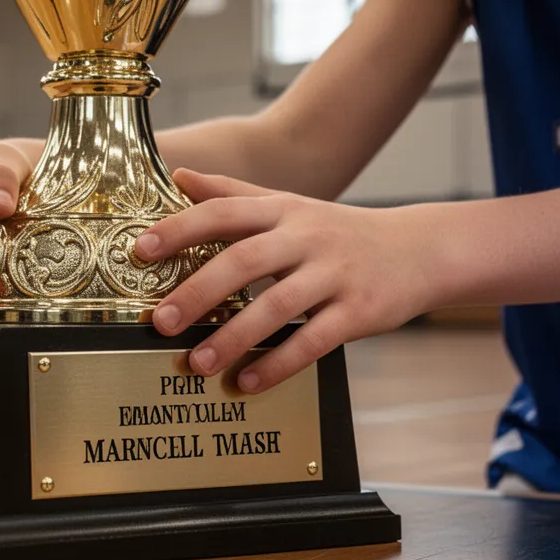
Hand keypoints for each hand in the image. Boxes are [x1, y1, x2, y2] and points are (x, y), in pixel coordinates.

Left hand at [134, 169, 440, 393]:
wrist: (419, 251)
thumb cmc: (338, 232)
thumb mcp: (289, 205)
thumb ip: (233, 194)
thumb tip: (179, 176)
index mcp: (283, 210)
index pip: (224, 212)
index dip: (180, 228)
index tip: (140, 250)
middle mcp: (306, 237)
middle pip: (244, 261)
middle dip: (198, 292)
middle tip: (160, 322)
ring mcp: (335, 274)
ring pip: (277, 306)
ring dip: (233, 337)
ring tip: (196, 363)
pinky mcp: (359, 312)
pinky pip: (313, 341)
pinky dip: (278, 365)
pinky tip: (246, 383)